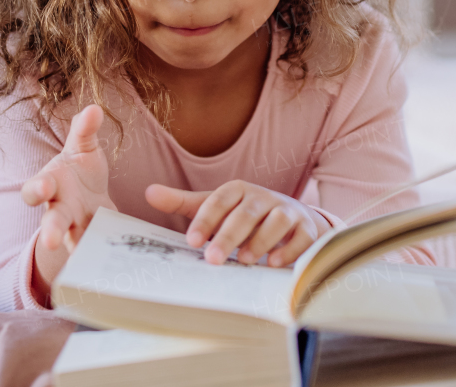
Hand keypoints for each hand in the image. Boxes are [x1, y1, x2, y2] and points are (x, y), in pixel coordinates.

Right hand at [21, 104, 115, 253]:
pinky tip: (110, 267)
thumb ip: (84, 130)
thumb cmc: (82, 169)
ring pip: (72, 242)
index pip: (36, 189)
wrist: (92, 199)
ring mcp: (76, 228)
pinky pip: (96, 251)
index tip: (41, 190)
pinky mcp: (94, 241)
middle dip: (50, 230)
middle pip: (52, 221)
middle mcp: (59, 209)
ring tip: (82, 260)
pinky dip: (100, 257)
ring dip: (76, 250)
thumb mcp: (83, 147)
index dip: (36, 190)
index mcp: (52, 183)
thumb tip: (93, 109)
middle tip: (49, 243)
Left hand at [145, 180, 324, 267]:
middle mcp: (263, 197)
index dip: (205, 219)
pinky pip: (301, 237)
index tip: (191, 241)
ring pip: (276, 221)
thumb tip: (149, 192)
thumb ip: (183, 203)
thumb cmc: (243, 215)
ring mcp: (288, 211)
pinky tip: (273, 264)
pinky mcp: (307, 228)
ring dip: (260, 241)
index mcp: (238, 190)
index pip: (219, 200)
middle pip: (246, 212)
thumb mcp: (213, 206)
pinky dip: (289, 250)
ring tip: (244, 260)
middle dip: (229, 236)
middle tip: (213, 259)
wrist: (292, 218)